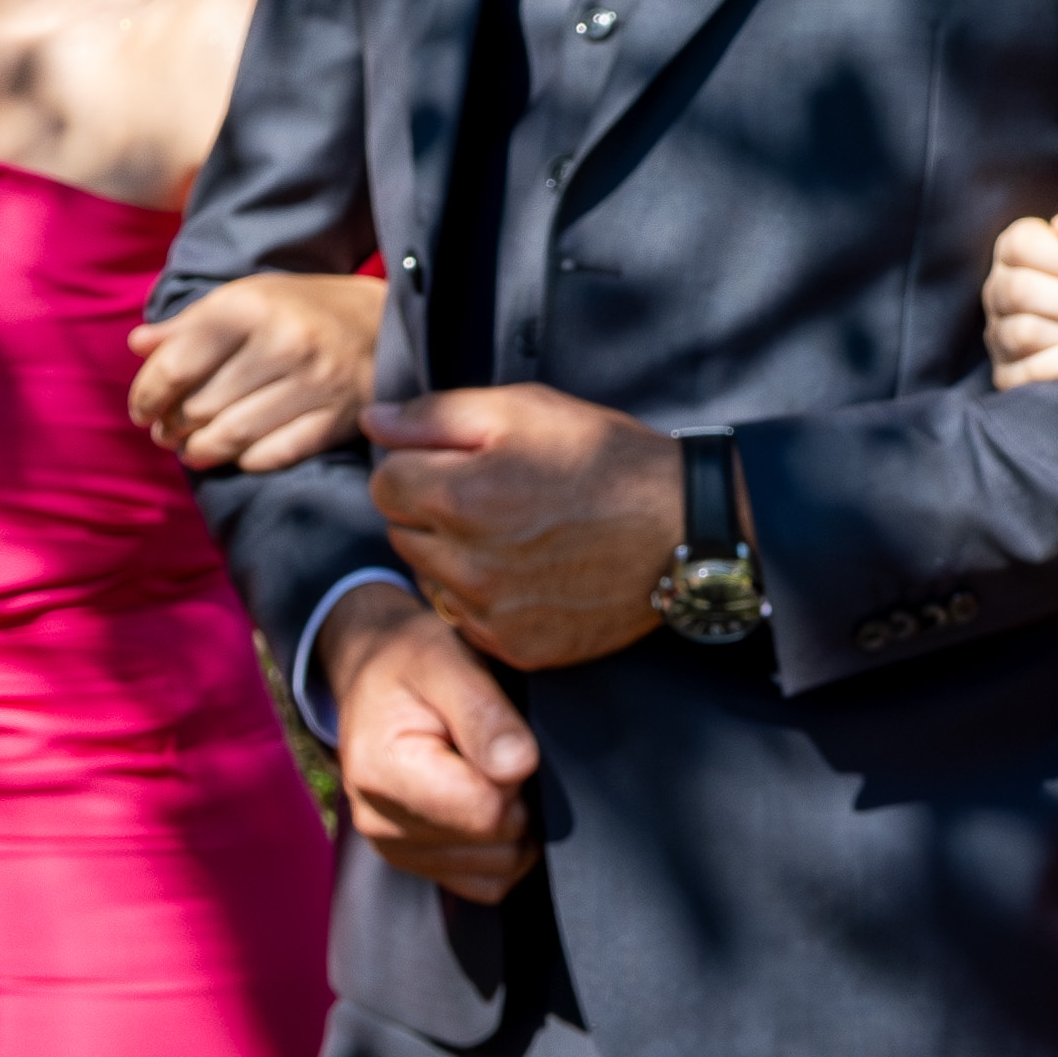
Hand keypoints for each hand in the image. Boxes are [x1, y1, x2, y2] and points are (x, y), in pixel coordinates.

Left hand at [130, 272, 389, 471]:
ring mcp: (315, 384)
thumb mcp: (243, 299)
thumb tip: (138, 344)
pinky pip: (275, 454)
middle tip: (165, 432)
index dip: (147, 395)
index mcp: (250, 308)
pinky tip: (237, 454)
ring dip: (200, 450)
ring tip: (191, 449)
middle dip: (171, 427)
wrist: (382, 321)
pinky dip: (246, 460)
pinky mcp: (338, 418)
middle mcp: (283, 344)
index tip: (141, 409)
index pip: (176, 366)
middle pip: (200, 407)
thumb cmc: (298, 310)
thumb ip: (189, 324)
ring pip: (233, 437)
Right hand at [318, 587, 541, 900]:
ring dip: (512, 823)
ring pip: (498, 868)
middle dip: (516, 795)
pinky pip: (487, 883)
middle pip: (496, 841)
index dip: (516, 772)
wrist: (373, 675)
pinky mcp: (416, 862)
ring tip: (487, 767)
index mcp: (383, 773)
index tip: (499, 732)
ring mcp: (396, 849)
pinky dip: (503, 847)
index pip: (488, 811)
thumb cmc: (411, 660)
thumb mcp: (445, 658)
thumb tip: (520, 766)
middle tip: (494, 745)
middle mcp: (380, 823)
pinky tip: (487, 798)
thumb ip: (484, 712)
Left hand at [367, 386, 685, 668]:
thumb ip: (437, 415)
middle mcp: (466, 564)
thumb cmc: (606, 460)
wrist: (683, 529)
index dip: (419, 465)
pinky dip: (483, 598)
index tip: (460, 463)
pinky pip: (467, 620)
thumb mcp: (525, 410)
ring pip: (431, 579)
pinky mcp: (518, 647)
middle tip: (491, 495)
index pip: (385, 484)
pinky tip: (526, 572)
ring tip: (511, 534)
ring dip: (452, 557)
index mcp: (460, 497)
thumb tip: (374, 422)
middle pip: (403, 533)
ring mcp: (492, 613)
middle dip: (431, 511)